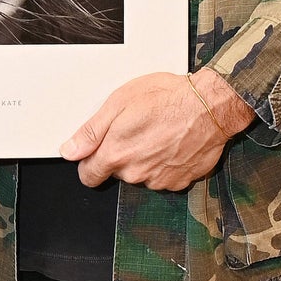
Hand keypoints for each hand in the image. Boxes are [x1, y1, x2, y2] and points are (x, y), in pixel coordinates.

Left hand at [61, 70, 252, 193]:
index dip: (90, 162)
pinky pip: (164, 177)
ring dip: (145, 159)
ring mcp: (158, 180)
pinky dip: (166, 164)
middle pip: (117, 173)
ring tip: (159, 133)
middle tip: (137, 129)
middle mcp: (135, 172)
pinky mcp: (179, 182)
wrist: (211, 106)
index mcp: (116, 154)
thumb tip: (70, 150)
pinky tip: (173, 143)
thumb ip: (91, 131)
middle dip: (122, 155)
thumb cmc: (169, 98)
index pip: (89, 176)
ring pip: (141, 175)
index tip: (97, 153)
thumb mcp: (120, 102)